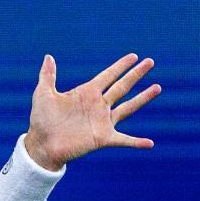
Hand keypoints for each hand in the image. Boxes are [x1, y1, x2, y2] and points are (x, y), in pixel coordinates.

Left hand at [23, 54, 160, 170]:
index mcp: (86, 93)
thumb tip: (48, 56)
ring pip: (128, 107)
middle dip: (136, 74)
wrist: (42, 144)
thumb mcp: (43, 94)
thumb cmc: (42, 119)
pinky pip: (124, 140)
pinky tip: (150, 143)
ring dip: (143, 98)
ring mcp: (102, 121)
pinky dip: (136, 142)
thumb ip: (48, 76)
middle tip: (150, 62)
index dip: (120, 66)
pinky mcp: (103, 138)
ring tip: (157, 87)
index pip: (108, 76)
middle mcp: (98, 105)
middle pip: (122, 86)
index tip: (134, 56)